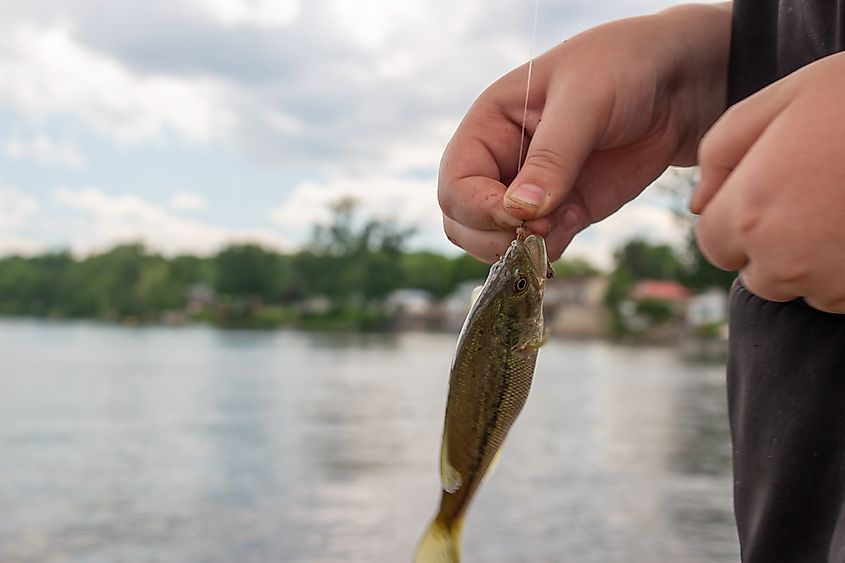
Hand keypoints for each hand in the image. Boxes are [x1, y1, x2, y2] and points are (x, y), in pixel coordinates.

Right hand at [439, 4, 730, 262]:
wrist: (678, 84)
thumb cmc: (623, 68)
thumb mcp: (585, 100)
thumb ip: (553, 156)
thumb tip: (522, 211)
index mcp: (488, 126)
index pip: (455, 184)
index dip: (477, 208)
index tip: (517, 214)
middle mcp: (500, 162)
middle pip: (463, 221)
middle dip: (493, 236)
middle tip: (538, 232)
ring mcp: (530, 191)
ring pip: (495, 242)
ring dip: (520, 249)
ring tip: (561, 226)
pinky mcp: (562, 211)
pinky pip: (536, 248)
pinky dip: (547, 253)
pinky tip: (574, 225)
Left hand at [692, 52, 844, 312]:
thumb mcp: (779, 102)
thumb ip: (719, 153)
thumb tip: (699, 203)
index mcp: (749, 215)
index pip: (712, 244)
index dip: (734, 217)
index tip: (768, 189)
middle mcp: (784, 262)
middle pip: (755, 273)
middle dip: (771, 243)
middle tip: (813, 194)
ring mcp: (834, 284)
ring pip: (802, 287)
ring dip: (812, 260)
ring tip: (843, 205)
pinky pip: (843, 293)